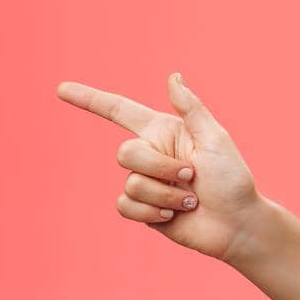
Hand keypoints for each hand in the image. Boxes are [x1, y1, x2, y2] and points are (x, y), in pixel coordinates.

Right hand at [56, 71, 266, 263]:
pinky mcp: (142, 209)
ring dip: (166, 193)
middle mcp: (151, 155)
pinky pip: (125, 206)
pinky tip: (174, 214)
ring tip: (191, 200)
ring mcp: (145, 183)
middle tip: (192, 177)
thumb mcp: (216, 139)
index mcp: (165, 132)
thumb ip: (191, 109)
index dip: (89, 99)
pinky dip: (153, 211)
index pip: (119, 111)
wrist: (237, 223)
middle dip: (160, 167)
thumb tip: (173, 77)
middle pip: (125, 153)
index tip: (61, 89)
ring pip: (130, 183)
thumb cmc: (233, 179)